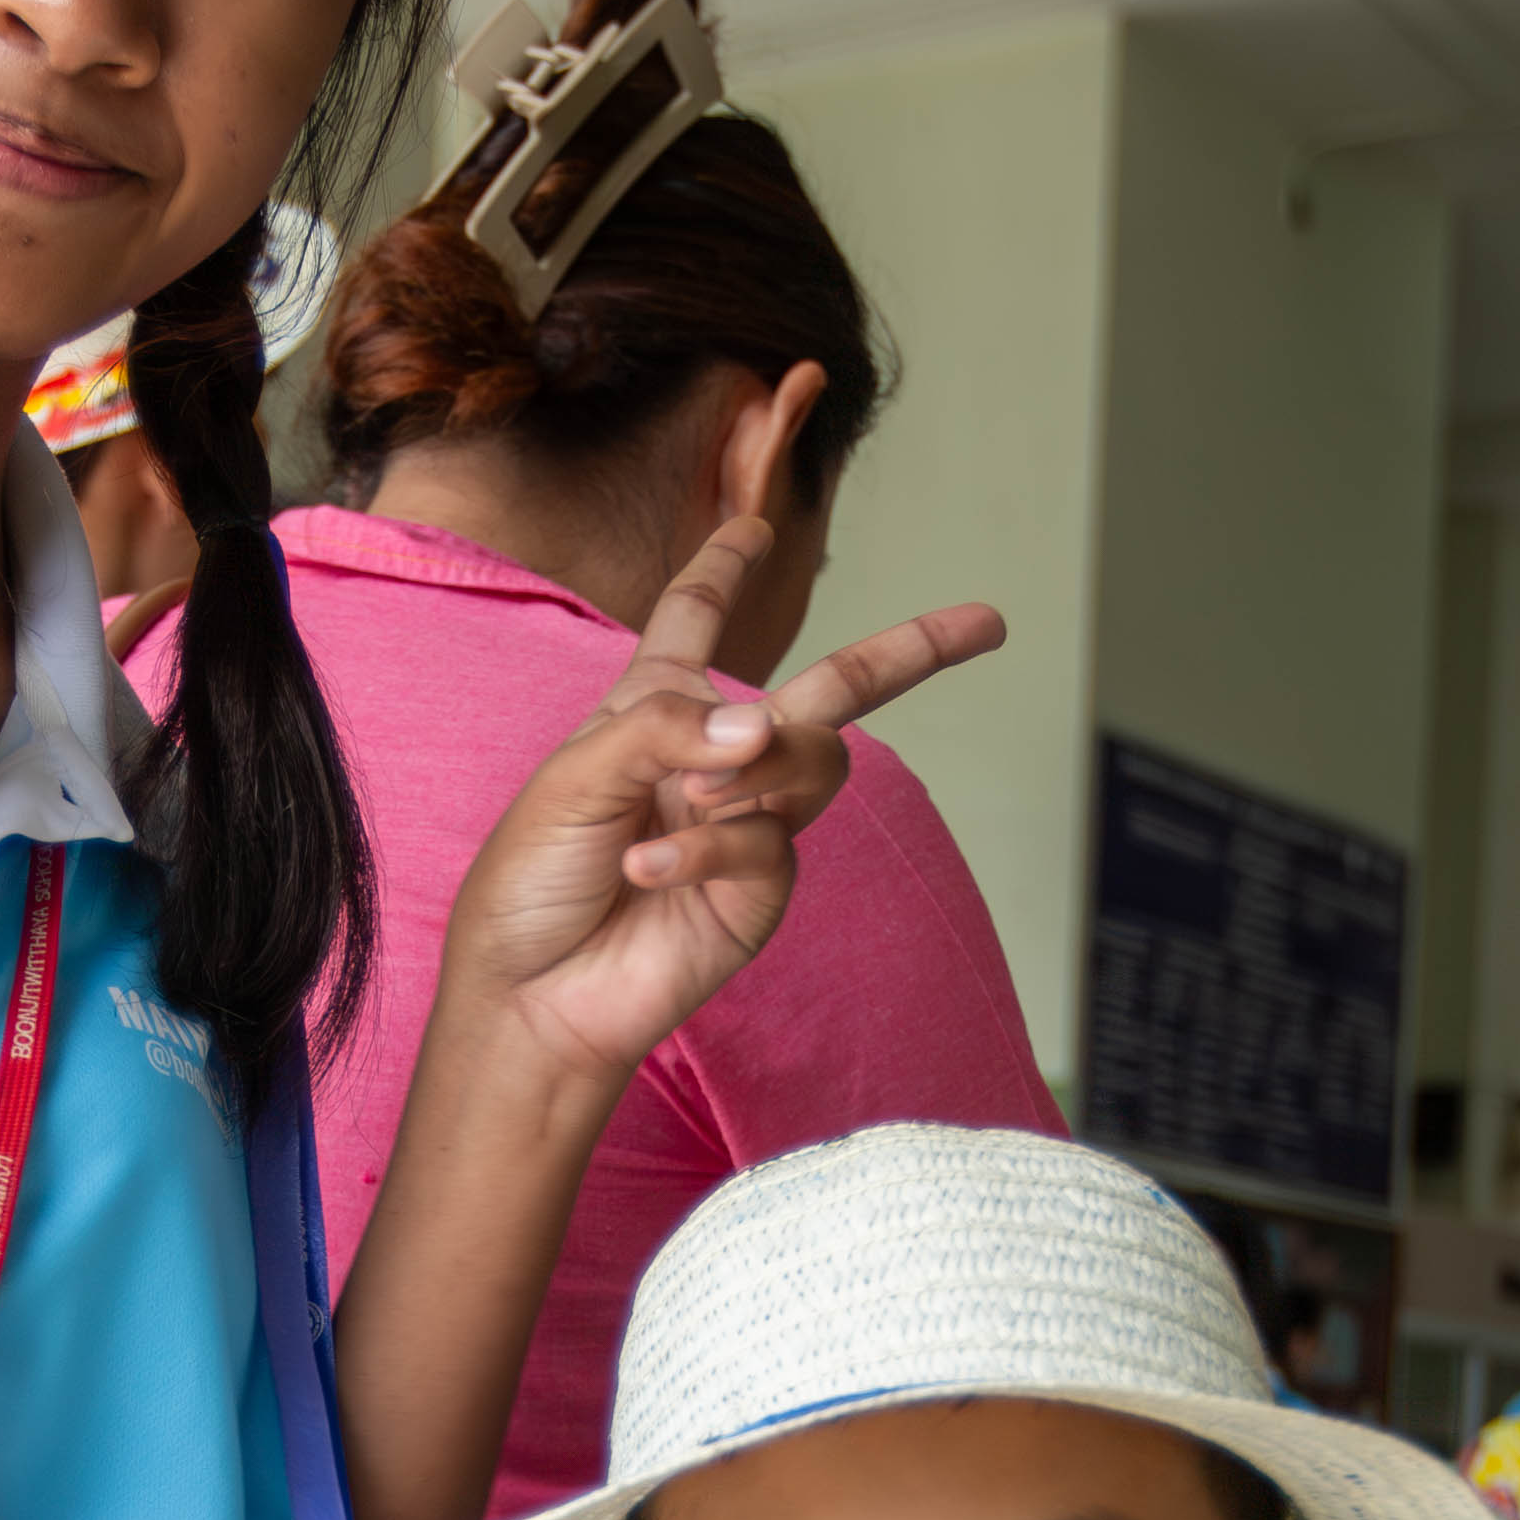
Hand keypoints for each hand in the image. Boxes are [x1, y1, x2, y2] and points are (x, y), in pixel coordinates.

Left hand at [438, 518, 1004, 1094]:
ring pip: (817, 759)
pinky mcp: (760, 892)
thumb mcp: (575, 776)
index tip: (753, 527)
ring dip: (758, 770)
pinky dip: (709, 848)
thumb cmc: (532, 880)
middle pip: (834, 688)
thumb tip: (764, 724)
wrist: (531, 993)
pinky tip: (649, 869)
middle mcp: (713, 760)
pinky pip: (770, 843)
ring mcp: (749, 824)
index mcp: (655, 710)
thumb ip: (664, 726)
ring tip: (685, 803)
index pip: (694, 620)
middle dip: (914, 650)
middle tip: (988, 621)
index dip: (721, 570)